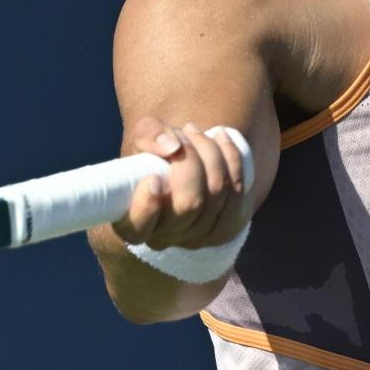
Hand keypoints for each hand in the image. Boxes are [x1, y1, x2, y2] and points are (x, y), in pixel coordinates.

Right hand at [111, 117, 248, 249]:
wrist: (184, 165)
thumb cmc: (154, 156)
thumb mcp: (142, 140)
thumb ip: (148, 135)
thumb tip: (172, 146)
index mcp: (133, 223)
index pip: (137, 226)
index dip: (147, 206)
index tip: (153, 178)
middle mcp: (164, 237)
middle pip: (189, 204)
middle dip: (190, 160)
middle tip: (182, 135)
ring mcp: (197, 237)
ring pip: (216, 193)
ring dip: (210, 152)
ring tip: (195, 132)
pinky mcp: (225, 229)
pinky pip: (237, 193)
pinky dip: (232, 159)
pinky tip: (220, 139)